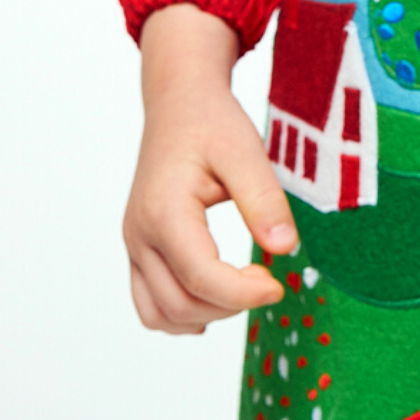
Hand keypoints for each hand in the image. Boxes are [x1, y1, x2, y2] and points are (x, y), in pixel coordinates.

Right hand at [122, 3, 296, 333]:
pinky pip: (149, 303)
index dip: (243, 293)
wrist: (179, 105)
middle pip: (178, 303)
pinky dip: (180, 313)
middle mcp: (139, 234)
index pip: (200, 276)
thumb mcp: (246, 153)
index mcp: (164, 211)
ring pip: (158, 313)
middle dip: (229, 305)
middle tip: (268, 282)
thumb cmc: (212, 124)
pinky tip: (216, 299)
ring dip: (204, 315)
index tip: (278, 286)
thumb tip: (285, 249)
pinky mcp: (139, 248)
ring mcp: (134, 244)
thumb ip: (264, 201)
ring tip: (243, 290)